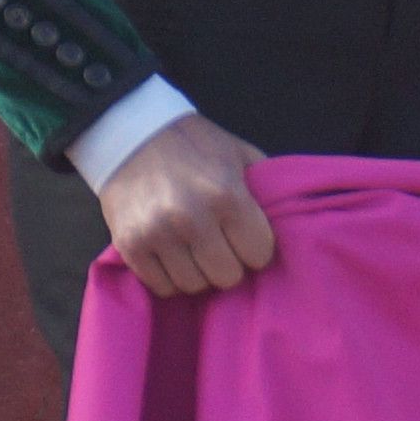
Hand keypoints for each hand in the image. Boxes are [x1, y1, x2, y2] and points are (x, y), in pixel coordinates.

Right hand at [96, 109, 280, 296]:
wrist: (132, 134)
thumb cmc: (196, 146)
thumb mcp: (240, 155)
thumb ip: (266, 188)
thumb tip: (290, 223)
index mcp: (225, 195)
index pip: (259, 255)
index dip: (256, 247)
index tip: (246, 236)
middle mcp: (190, 218)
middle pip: (227, 276)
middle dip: (229, 263)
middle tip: (221, 244)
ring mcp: (156, 234)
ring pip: (194, 286)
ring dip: (199, 271)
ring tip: (195, 248)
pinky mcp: (129, 246)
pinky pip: (162, 286)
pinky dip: (171, 276)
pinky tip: (173, 254)